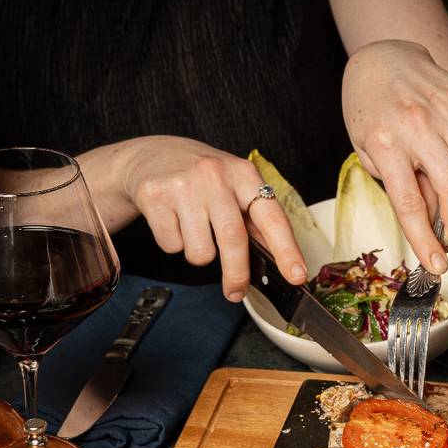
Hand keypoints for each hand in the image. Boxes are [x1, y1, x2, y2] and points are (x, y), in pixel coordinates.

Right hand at [112, 135, 306, 300]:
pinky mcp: (154, 196)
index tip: (297, 276)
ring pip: (200, 252)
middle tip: (236, 292)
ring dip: (200, 254)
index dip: (287, 250)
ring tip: (194, 231)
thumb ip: (255, 220)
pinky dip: (174, 244)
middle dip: (237, 274)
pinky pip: (172, 246)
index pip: (272, 218)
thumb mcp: (234, 186)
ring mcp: (183, 185)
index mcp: (244, 174)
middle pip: (234, 240)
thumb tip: (278, 261)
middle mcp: (215, 175)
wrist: (149, 155)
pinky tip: (173, 221)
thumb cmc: (201, 177)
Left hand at [342, 39, 447, 272]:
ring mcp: (443, 110)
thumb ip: (400, 183)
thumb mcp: (370, 152)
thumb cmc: (371, 111)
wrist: (381, 60)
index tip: (437, 265)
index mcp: (384, 143)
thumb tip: (432, 217)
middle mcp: (416, 126)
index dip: (424, 239)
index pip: (409, 204)